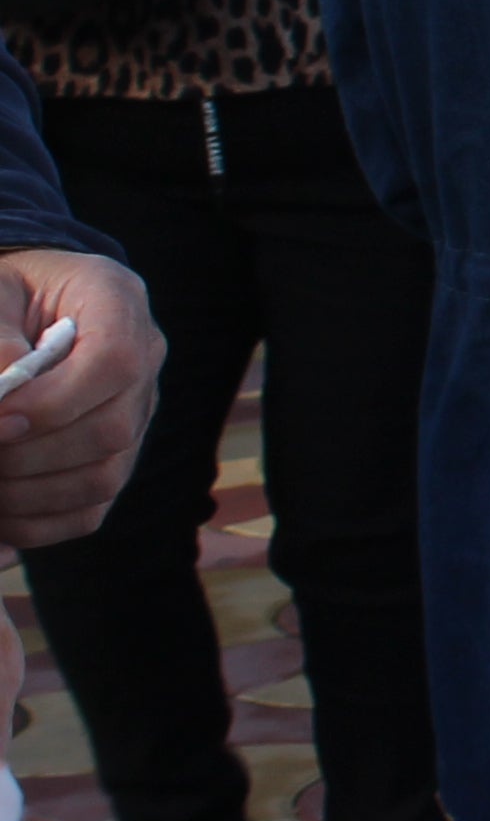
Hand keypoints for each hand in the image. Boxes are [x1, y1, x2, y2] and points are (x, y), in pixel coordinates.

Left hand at [0, 248, 164, 549]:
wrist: (24, 304)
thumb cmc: (4, 295)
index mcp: (118, 301)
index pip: (116, 363)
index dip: (56, 403)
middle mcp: (145, 358)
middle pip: (113, 429)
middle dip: (31, 455)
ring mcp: (136, 411)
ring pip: (104, 476)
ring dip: (29, 494)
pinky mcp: (116, 454)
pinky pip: (90, 510)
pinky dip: (37, 525)